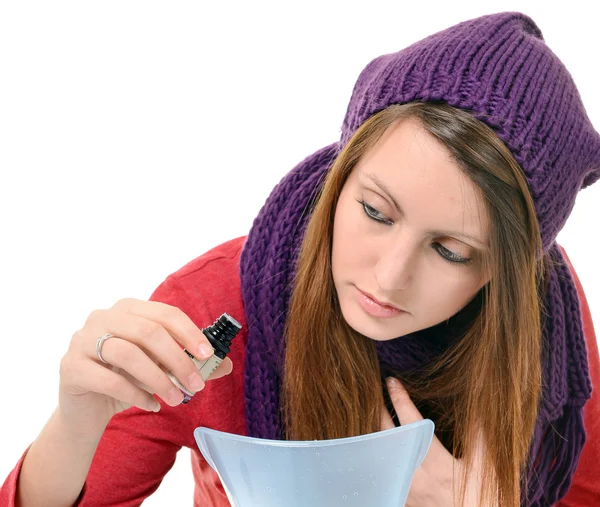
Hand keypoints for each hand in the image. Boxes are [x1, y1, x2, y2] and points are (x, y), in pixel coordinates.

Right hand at [58, 298, 233, 438]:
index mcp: (128, 308)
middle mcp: (103, 317)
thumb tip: (226, 365)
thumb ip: (190, 363)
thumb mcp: (160, 368)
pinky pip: (109, 379)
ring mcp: (82, 340)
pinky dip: (136, 394)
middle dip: (178, 359)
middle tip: (196, 384)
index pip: (165, 313)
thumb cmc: (127, 379)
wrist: (86, 409)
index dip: (189, 332)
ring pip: (128, 354)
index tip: (208, 355)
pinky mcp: (70, 366)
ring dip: (159, 379)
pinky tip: (151, 404)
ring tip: (177, 398)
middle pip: (148, 332)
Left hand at [381, 377, 485, 506]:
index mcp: (436, 464)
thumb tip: (477, 402)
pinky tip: (380, 446)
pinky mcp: (403, 501)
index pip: (411, 423)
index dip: (399, 399)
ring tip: (373, 416)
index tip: (391, 381)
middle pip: (388, 437)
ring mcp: (406, 490)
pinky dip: (379, 455)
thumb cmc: (483, 498)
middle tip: (373, 392)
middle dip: (378, 412)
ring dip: (376, 434)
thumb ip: (479, 435)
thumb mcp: (486, 466)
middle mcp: (415, 476)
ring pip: (382, 455)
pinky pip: (384, 473)